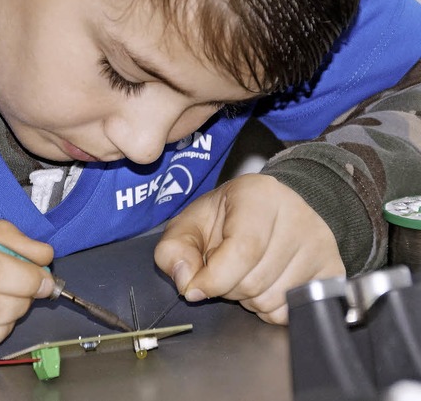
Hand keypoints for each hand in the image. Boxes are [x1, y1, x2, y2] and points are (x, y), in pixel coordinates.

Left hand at [154, 174, 344, 324]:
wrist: (268, 211)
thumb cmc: (225, 219)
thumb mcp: (187, 226)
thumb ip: (173, 252)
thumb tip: (187, 282)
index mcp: (258, 195)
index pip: (242, 251)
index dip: (213, 279)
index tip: (196, 288)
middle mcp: (296, 214)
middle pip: (255, 281)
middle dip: (228, 288)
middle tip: (225, 270)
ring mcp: (319, 242)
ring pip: (274, 299)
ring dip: (249, 299)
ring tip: (246, 273)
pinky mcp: (332, 268)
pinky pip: (294, 310)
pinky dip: (272, 308)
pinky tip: (266, 284)